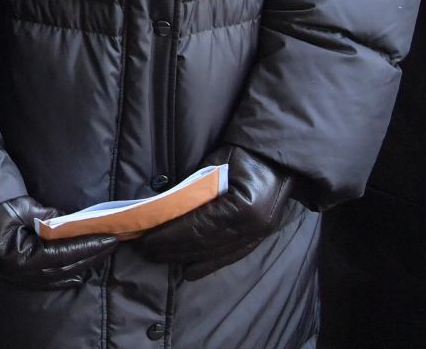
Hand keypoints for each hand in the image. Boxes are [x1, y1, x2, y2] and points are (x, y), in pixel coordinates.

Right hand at [0, 196, 119, 287]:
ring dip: (83, 265)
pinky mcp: (18, 274)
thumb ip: (47, 218)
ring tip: (102, 254)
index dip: (89, 246)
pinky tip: (80, 271)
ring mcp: (18, 276)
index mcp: (19, 257)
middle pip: (66, 268)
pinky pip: (48, 279)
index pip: (64, 254)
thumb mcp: (20, 207)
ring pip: (59, 276)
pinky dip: (66, 274)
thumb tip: (69, 223)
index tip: (110, 237)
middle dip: (92, 256)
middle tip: (113, 243)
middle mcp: (20, 273)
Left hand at [138, 146, 295, 279]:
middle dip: (172, 248)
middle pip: (204, 244)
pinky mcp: (258, 238)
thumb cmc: (245, 153)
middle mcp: (253, 227)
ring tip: (159, 257)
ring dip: (184, 257)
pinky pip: (230, 256)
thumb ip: (194, 188)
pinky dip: (207, 264)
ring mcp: (258, 235)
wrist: (279, 158)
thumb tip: (162, 207)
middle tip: (145, 249)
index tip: (146, 238)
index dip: (170, 235)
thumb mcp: (216, 164)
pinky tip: (189, 271)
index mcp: (243, 207)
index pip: (198, 226)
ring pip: (215, 253)